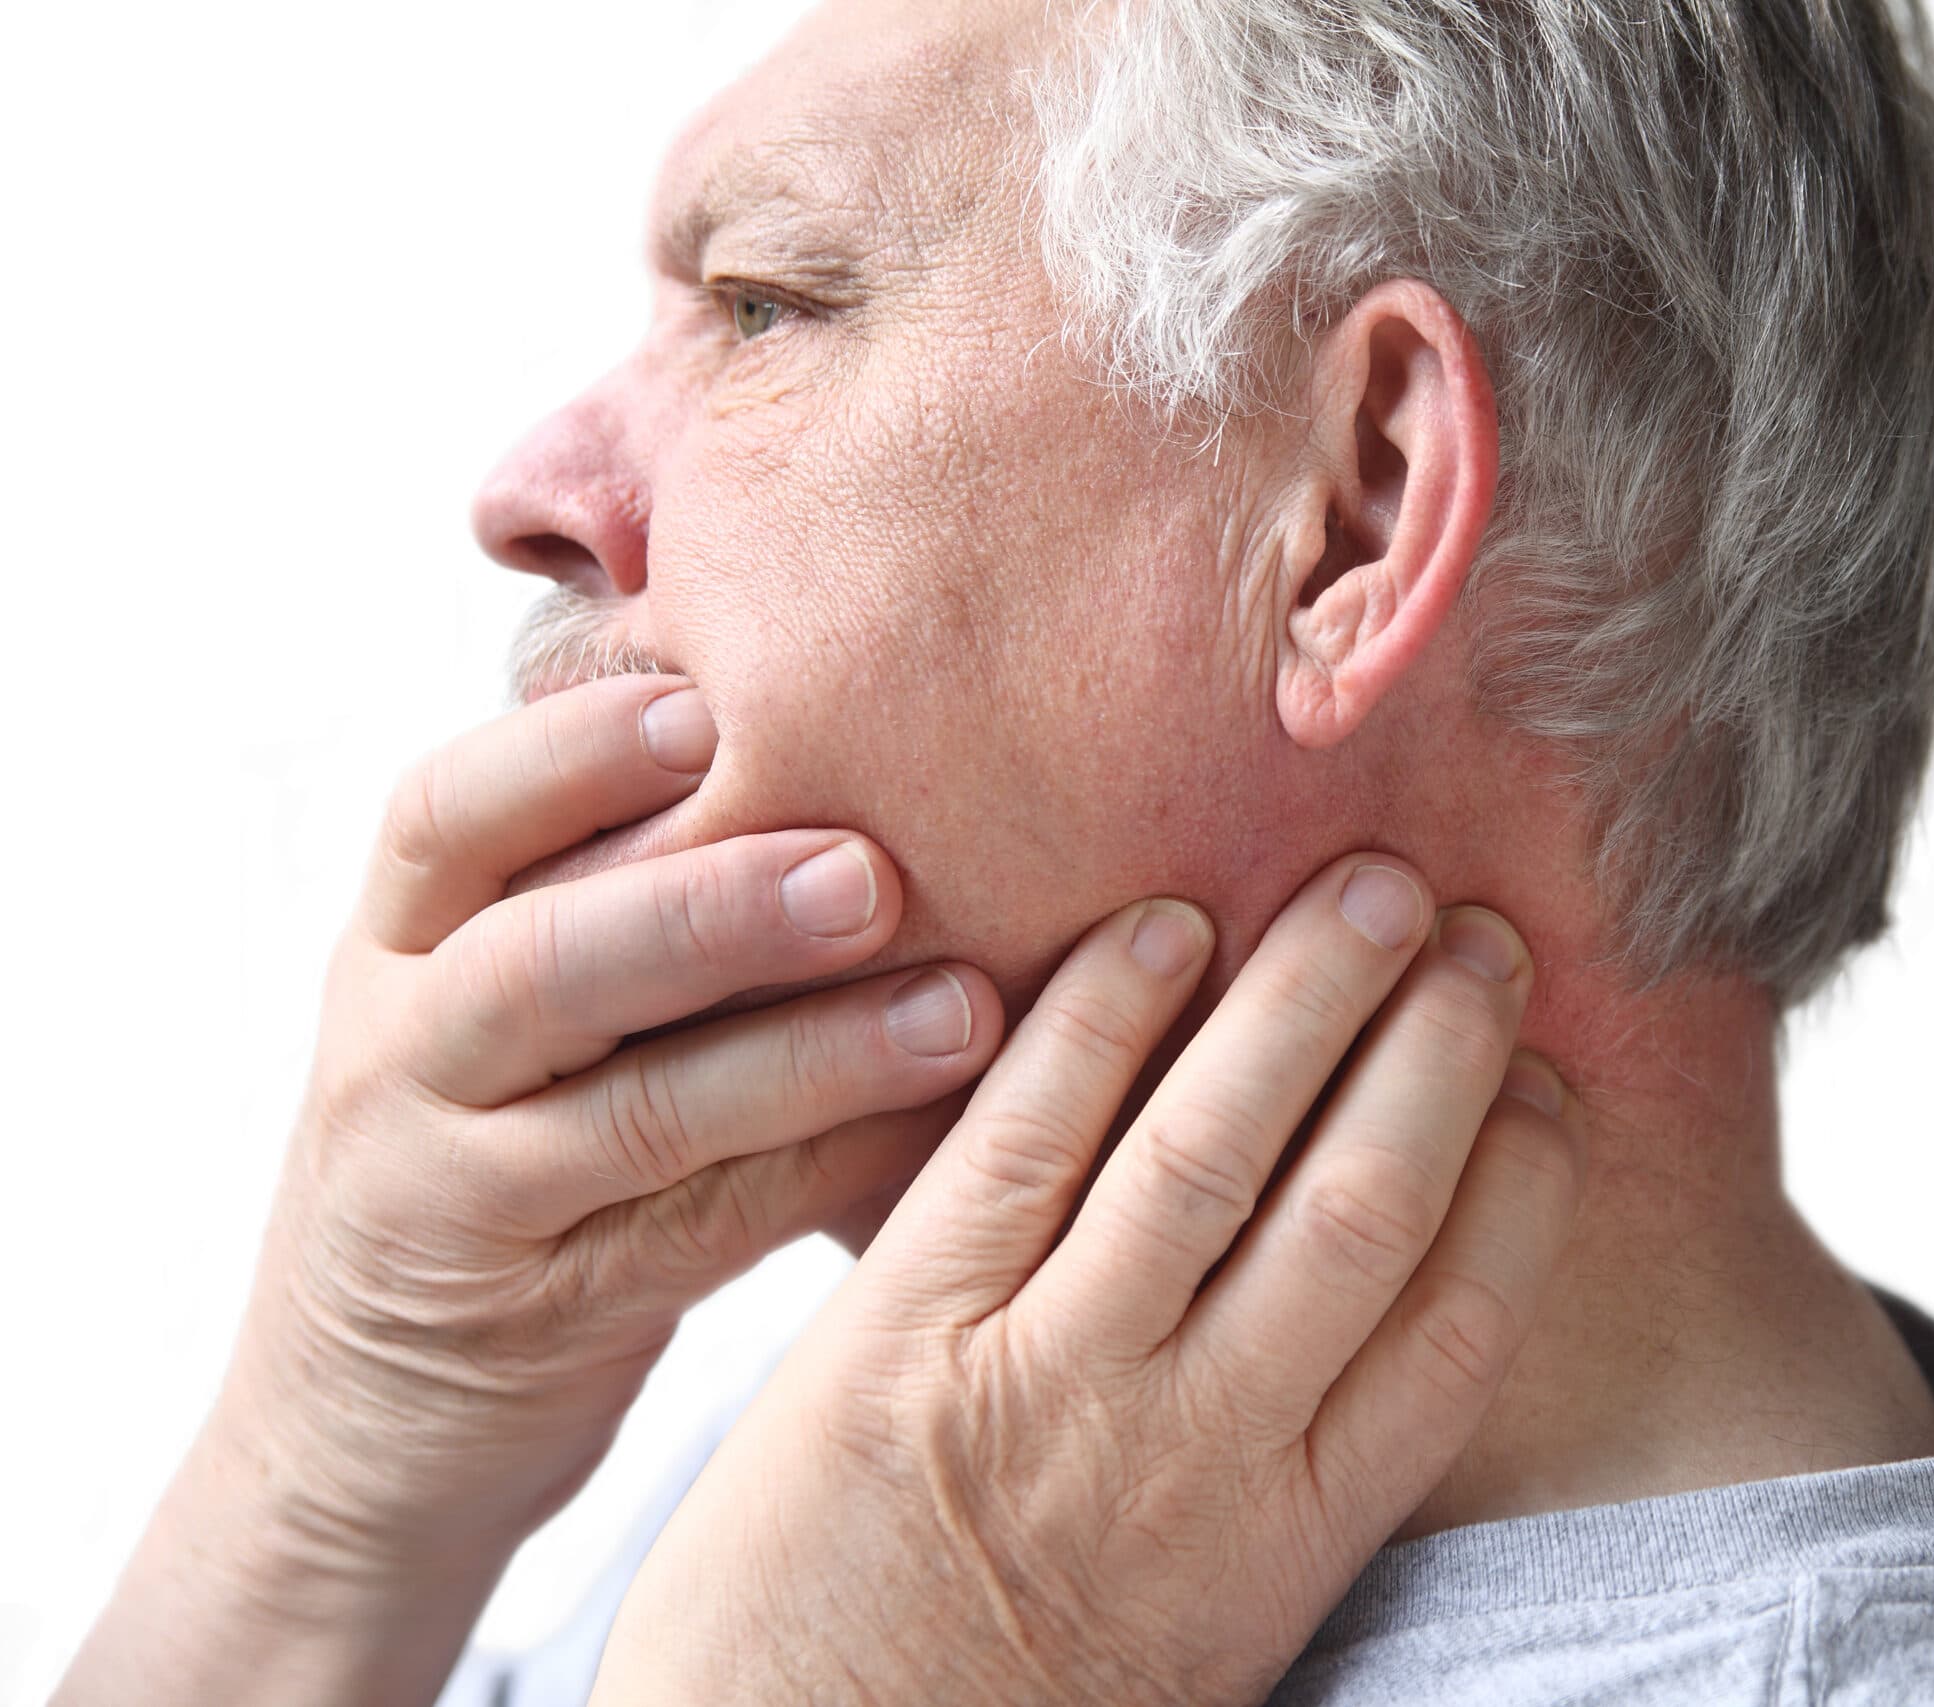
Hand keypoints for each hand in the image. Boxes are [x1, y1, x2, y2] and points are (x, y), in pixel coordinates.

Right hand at [60, 675, 1002, 1704]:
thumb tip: (814, 719)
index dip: (568, 752)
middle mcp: (401, 1060)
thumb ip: (595, 886)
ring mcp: (454, 1201)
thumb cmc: (486, 1150)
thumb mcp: (483, 1010)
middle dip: (708, 906)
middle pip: (539, 961)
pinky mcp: (534, 1323)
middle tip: (870, 869)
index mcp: (396, 947)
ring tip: (959, 1008)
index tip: (704, 704)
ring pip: (632, 1117)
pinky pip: (694, 1240)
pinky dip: (821, 1180)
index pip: (444, 816)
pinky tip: (935, 1133)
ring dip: (805, 1058)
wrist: (355, 1430)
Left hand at [589, 853, 1585, 1706]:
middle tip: (1481, 932)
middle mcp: (1194, 1451)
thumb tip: (1384, 1306)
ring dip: (1307, 998)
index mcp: (1291, 1535)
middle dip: (1442, 1049)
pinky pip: (1023, 1140)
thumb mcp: (1210, 1621)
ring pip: (1212, 1150)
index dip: (1522, 1181)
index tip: (1546, 1083)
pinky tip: (1163, 927)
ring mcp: (1046, 1382)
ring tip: (1368, 888)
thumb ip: (1295, 1472)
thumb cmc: (1013, 1700)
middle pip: (1363, 1205)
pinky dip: (1100, 1019)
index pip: (1460, 1326)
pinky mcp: (901, 1333)